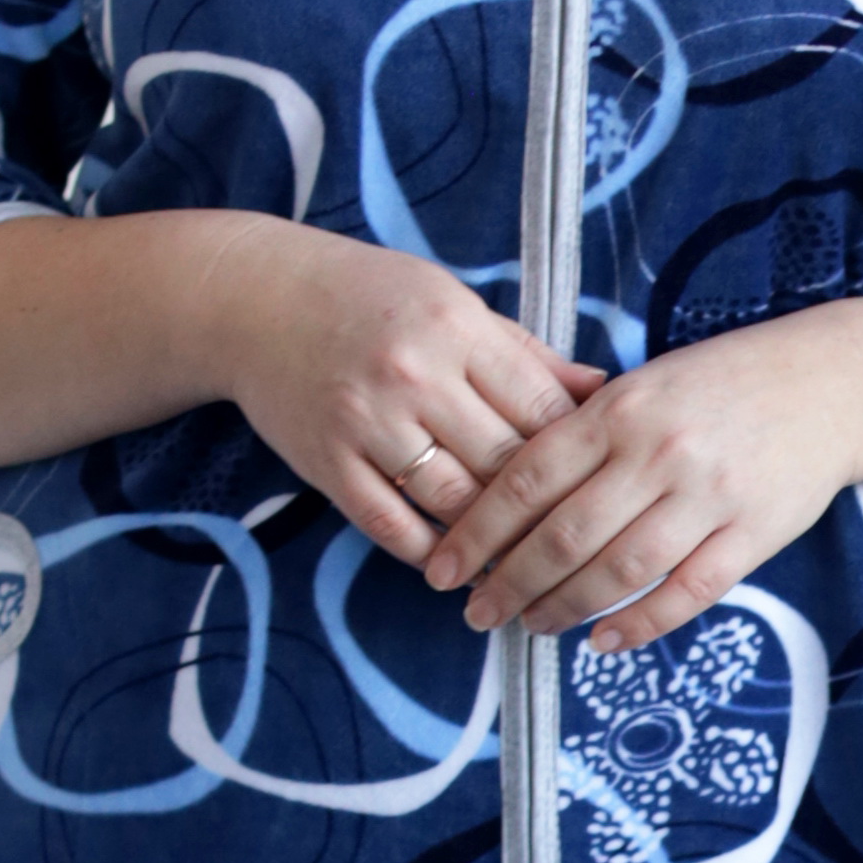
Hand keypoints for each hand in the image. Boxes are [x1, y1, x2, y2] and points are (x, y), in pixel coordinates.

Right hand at [201, 221, 602, 561]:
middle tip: (572, 539)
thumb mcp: (454, 304)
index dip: (577, 454)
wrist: (258, 301)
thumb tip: (603, 391)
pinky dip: (429, 553)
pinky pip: (390, 525)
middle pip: (504, 463)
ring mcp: (367, 423)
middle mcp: (414, 376)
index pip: (541, 409)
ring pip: (454, 502)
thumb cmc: (370, 297)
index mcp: (456, 329)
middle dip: (543, 507)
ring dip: (492, 540)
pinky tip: (455, 564)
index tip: (596, 482)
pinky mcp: (327, 462)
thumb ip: (526, 355)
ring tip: (524, 562)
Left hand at [422, 309, 862, 653]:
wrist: (831, 386)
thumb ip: (581, 430)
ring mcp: (709, 497)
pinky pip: (686, 593)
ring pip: (618, 571)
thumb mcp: (642, 385)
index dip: (478, 532)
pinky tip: (604, 639)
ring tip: (532, 626)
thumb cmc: (722, 384)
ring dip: (565, 608)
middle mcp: (659, 453)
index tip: (445, 567)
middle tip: (477, 612)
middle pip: (564, 536)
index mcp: (620, 410)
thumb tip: (505, 493)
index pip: (527, 480)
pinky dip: (640, 623)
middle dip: (510, 583)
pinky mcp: (752, 534)